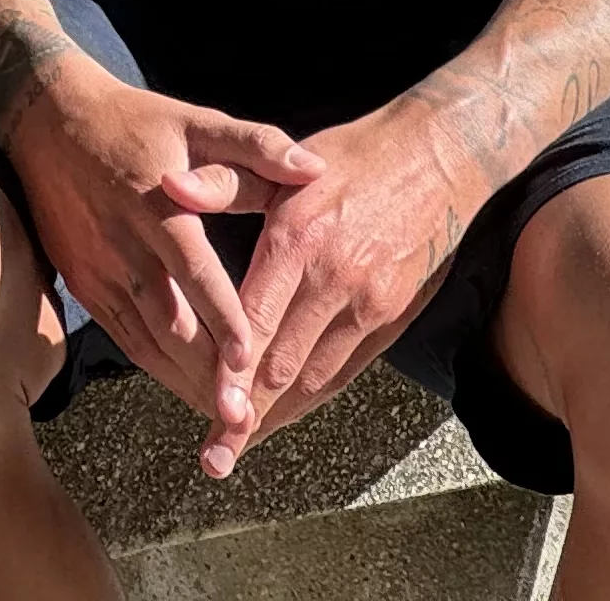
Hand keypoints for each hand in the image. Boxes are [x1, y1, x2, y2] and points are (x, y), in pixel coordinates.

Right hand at [0, 71, 321, 456]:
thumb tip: (314, 168)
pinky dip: (156, 368)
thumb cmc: (133, 121)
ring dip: (184, 381)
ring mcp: (100, 269)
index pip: (194, 271)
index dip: (222, 317)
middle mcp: (125, 244)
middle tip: (243, 415)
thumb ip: (257, 146)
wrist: (46, 120)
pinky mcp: (84, 283)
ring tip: (223, 418)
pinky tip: (187, 388)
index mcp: (158, 205)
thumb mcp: (195, 121)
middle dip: (207, 373)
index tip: (249, 358)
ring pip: (145, 340)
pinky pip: (123, 336)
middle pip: (170, 323)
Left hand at [217, 101, 470, 471]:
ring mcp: (368, 304)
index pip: (256, 322)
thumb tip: (171, 187)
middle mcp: (335, 281)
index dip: (230, 372)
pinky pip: (346, 370)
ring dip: (279, 415)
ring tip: (241, 446)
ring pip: (316, 378)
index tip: (208, 411)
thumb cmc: (352, 158)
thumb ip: (224, 182)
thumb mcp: (283, 163)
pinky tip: (286, 414)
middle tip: (216, 451)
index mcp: (299, 241)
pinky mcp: (391, 317)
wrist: (438, 158)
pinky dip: (314, 398)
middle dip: (247, 411)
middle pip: (284, 366)